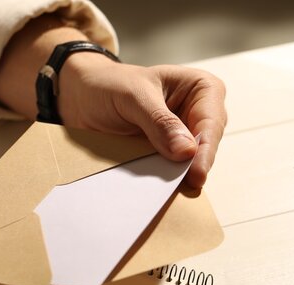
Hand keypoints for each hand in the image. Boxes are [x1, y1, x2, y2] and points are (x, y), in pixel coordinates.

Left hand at [58, 53, 226, 187]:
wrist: (82, 95)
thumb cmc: (109, 83)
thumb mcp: (133, 96)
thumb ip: (159, 122)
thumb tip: (187, 151)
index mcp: (201, 89)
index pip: (210, 122)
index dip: (205, 150)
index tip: (196, 174)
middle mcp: (198, 113)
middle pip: (206, 146)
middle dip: (195, 166)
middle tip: (186, 187)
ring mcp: (183, 136)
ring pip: (190, 162)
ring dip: (179, 176)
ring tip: (171, 192)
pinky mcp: (166, 153)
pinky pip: (170, 170)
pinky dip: (164, 179)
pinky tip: (158, 189)